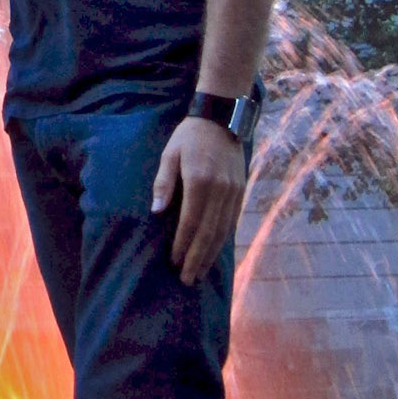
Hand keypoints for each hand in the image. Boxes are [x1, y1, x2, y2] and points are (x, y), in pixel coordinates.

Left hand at [151, 118, 246, 285]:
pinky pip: (231, 223)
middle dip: (197, 259)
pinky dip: (222, 241)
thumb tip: (157, 213)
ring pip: (222, 232)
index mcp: (200, 181)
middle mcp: (220, 191)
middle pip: (208, 233)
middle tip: (187, 280)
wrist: (222, 119)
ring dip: (211, 255)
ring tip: (199, 273)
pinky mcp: (240, 192)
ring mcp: (233, 193)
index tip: (173, 262)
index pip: (191, 222)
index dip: (182, 245)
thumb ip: (163, 184)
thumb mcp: (169, 155)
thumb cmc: (189, 137)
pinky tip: (214, 253)